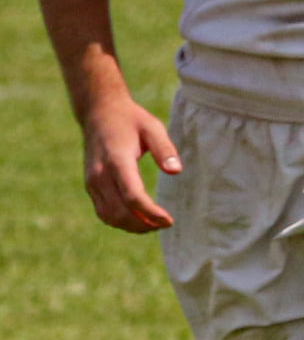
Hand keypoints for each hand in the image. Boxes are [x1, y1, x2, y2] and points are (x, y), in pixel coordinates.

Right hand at [83, 96, 179, 233]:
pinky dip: (120, 221)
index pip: (132, 196)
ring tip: (154, 225)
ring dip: (132, 226)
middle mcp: (100, 174)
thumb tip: (176, 172)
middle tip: (165, 224)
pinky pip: (103, 211)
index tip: (170, 221)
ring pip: (109, 216)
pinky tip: (139, 220)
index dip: (151, 213)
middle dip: (143, 224)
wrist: (98, 112)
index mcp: (116, 160)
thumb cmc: (131, 120)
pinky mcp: (90, 186)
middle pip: (120, 212)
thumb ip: (164, 149)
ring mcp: (92, 182)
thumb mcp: (152, 127)